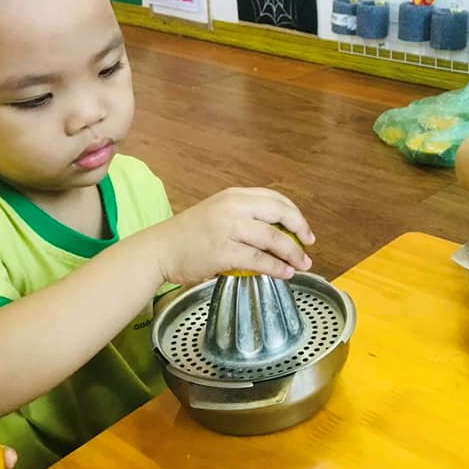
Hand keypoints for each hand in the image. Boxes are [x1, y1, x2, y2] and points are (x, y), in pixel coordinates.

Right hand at [155, 187, 314, 284]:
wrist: (159, 249)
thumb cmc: (188, 235)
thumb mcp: (218, 212)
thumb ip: (244, 216)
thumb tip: (279, 232)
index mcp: (233, 195)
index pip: (275, 199)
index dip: (295, 215)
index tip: (305, 230)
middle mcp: (233, 207)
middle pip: (280, 213)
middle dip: (300, 230)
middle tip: (309, 246)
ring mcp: (228, 229)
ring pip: (273, 238)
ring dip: (293, 253)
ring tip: (302, 264)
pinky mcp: (223, 252)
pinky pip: (259, 260)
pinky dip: (276, 267)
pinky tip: (284, 273)